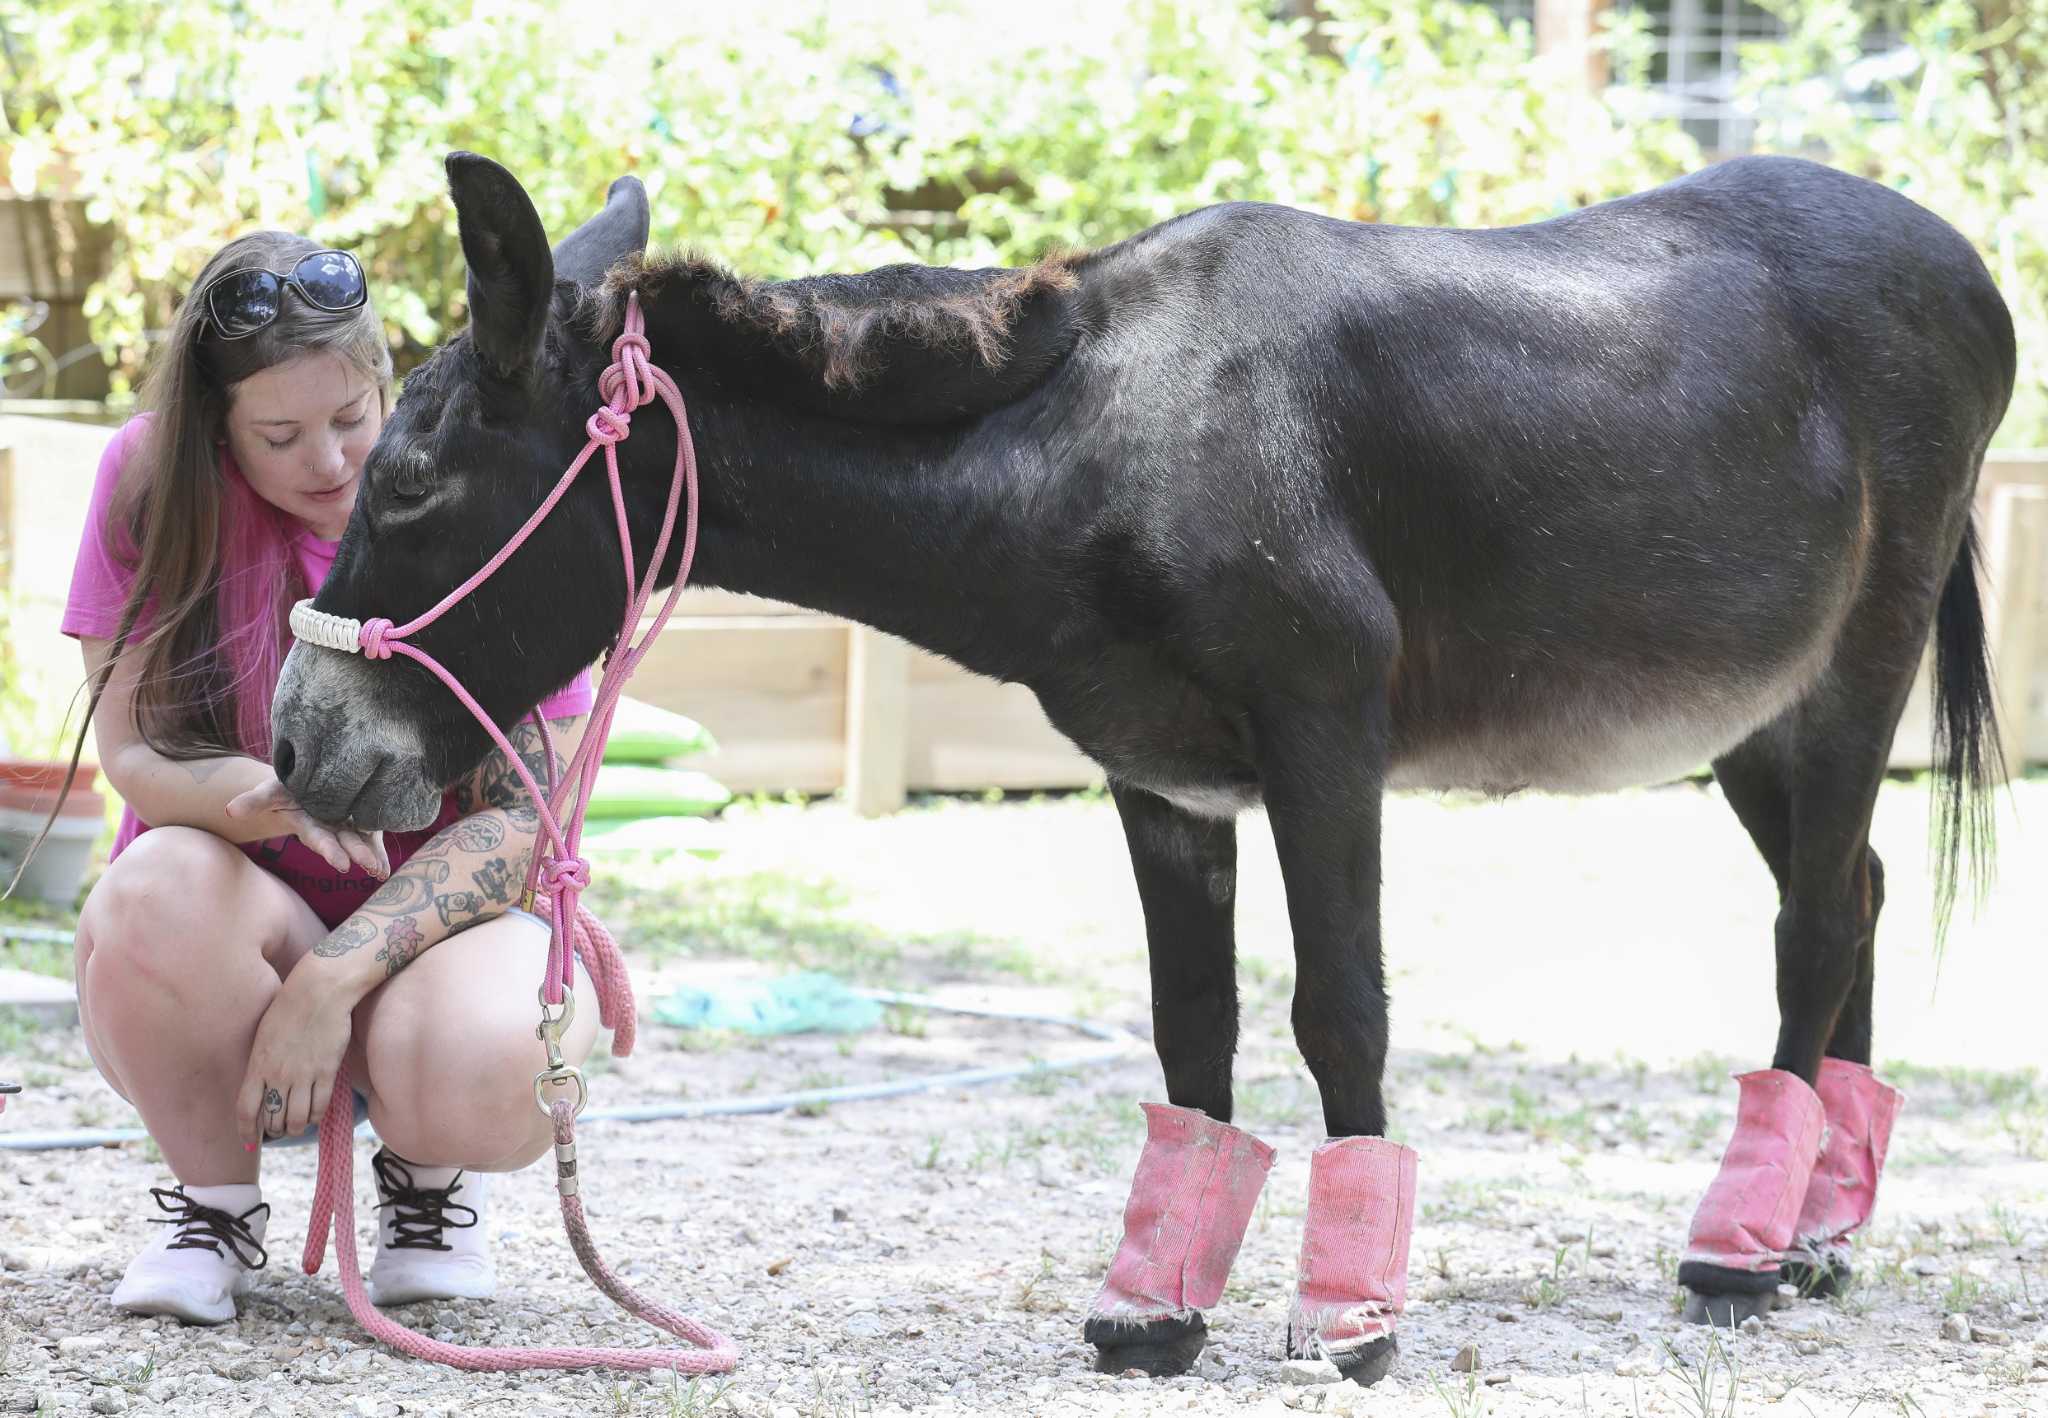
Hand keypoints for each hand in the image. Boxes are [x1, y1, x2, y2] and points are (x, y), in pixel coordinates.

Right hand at [226, 773, 387, 877]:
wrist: (302, 784)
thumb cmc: (284, 788)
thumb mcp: (269, 791)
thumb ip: (254, 801)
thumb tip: (230, 811)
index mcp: (308, 823)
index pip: (319, 838)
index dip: (329, 850)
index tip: (342, 865)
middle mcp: (328, 827)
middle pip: (343, 842)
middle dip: (356, 854)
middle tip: (370, 868)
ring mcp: (345, 824)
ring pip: (359, 841)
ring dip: (371, 857)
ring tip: (380, 872)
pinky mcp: (360, 818)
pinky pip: (371, 835)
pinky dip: (379, 851)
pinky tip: (386, 869)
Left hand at [237, 971, 353, 1145]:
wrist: (319, 991)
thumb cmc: (289, 1007)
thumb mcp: (263, 1036)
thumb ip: (260, 1063)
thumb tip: (261, 1084)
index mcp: (258, 1065)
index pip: (246, 1110)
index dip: (246, 1130)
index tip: (248, 1141)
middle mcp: (278, 1075)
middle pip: (273, 1119)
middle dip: (273, 1130)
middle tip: (276, 1129)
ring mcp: (303, 1075)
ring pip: (296, 1119)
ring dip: (295, 1128)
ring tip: (295, 1126)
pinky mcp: (326, 1072)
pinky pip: (319, 1106)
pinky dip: (315, 1117)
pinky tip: (313, 1115)